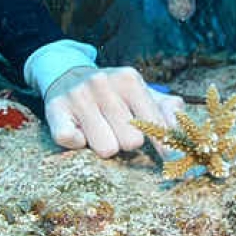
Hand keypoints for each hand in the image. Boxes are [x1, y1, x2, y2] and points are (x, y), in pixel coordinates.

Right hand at [43, 66, 183, 157]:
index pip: (154, 123)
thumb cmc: (113, 92)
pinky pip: (72, 143)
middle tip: (117, 129)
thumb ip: (166, 109)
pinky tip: (80, 131)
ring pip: (106, 149)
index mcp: (129, 79)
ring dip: (104, 145)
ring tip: (99, 129)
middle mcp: (103, 83)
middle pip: (131, 142)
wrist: (66, 73)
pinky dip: (78, 144)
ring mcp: (78, 96)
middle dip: (127, 142)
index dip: (164, 146)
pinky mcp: (55, 109)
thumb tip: (181, 127)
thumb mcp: (141, 93)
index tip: (171, 161)